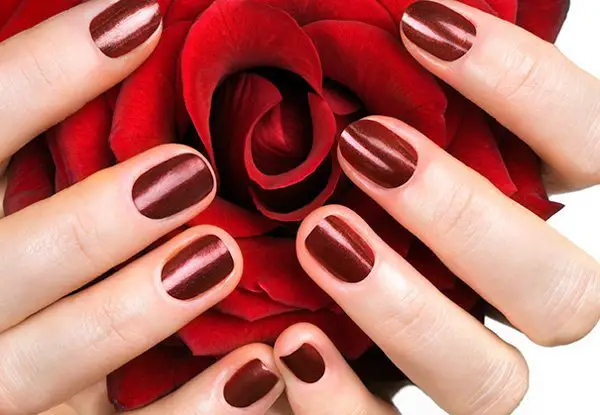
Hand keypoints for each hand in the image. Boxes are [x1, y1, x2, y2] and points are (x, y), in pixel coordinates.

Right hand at [0, 1, 284, 413]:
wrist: (17, 359)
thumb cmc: (24, 264)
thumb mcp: (18, 198)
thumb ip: (48, 144)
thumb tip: (138, 28)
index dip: (42, 71)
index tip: (136, 18)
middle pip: (9, 262)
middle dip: (90, 220)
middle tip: (185, 173)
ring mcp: (11, 384)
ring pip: (54, 358)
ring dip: (132, 311)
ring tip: (216, 257)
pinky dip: (194, 410)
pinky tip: (259, 370)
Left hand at [271, 1, 599, 413]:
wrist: (291, 315)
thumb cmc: (329, 193)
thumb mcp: (373, 141)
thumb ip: (398, 99)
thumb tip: (399, 14)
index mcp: (530, 222)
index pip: (591, 149)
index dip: (529, 87)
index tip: (424, 25)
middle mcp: (515, 306)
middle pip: (566, 291)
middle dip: (467, 216)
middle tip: (366, 148)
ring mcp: (465, 373)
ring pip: (493, 379)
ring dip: (410, 311)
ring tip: (320, 239)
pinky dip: (345, 401)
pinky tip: (289, 347)